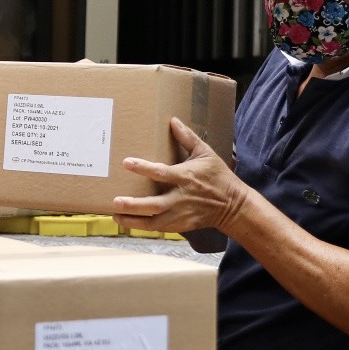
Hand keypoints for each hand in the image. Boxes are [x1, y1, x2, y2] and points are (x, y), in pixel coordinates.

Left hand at [111, 118, 249, 234]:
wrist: (233, 205)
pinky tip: (128, 223)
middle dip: (134, 205)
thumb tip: (173, 121)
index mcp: (186, 177)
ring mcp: (180, 214)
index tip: (127, 163)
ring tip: (115, 216)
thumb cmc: (218, 176)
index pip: (162, 173)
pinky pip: (159, 228)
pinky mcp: (181, 225)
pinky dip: (143, 227)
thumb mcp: (206, 153)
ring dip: (133, 221)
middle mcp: (181, 198)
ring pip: (154, 222)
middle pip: (154, 204)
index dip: (143, 168)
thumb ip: (188, 138)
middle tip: (115, 201)